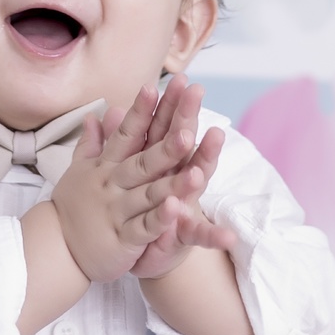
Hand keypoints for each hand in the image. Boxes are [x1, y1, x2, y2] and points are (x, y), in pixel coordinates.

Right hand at [50, 86, 199, 282]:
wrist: (54, 248)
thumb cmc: (72, 208)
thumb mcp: (78, 171)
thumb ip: (91, 143)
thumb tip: (94, 114)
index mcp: (105, 167)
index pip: (125, 134)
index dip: (140, 111)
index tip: (155, 86)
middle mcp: (112, 185)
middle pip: (143, 161)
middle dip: (167, 144)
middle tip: (189, 123)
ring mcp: (117, 212)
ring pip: (149, 194)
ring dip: (173, 183)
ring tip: (197, 171)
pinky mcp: (123, 239)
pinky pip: (144, 228)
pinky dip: (160, 219)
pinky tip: (177, 209)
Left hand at [129, 75, 236, 278]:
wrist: (147, 256)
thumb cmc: (139, 210)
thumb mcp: (125, 176)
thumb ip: (119, 145)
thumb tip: (109, 112)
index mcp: (160, 165)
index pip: (165, 128)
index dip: (171, 104)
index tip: (179, 78)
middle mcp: (177, 179)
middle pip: (184, 144)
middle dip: (190, 117)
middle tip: (198, 92)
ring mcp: (186, 205)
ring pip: (197, 181)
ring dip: (205, 160)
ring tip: (215, 139)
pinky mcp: (187, 236)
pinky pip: (199, 233)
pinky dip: (211, 233)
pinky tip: (225, 233)